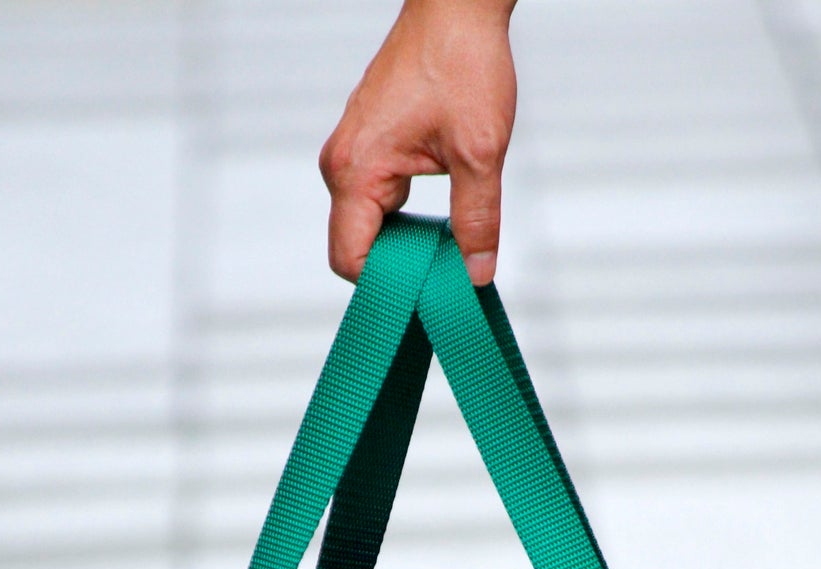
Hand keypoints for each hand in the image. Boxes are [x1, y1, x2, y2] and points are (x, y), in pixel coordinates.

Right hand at [320, 0, 517, 286]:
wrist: (456, 8)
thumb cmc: (461, 63)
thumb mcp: (479, 152)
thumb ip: (476, 220)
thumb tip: (475, 274)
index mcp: (356, 170)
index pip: (350, 261)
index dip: (388, 286)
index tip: (428, 289)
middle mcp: (342, 165)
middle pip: (356, 249)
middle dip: (399, 266)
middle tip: (446, 268)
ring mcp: (350, 154)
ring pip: (368, 226)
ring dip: (405, 240)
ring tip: (448, 237)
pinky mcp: (366, 146)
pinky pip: (375, 202)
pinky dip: (404, 218)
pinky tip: (439, 213)